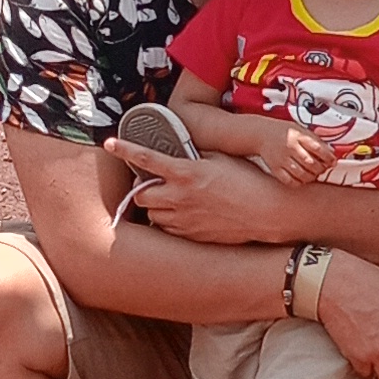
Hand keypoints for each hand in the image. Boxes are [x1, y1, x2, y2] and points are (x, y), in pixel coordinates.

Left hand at [111, 144, 296, 245]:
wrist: (269, 212)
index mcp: (186, 172)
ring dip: (155, 206)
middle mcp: (180, 198)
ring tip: (171, 199)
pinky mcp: (193, 235)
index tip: (109, 143)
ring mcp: (185, 219)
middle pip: (141, 195)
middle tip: (153, 183)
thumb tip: (180, 155)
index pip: (146, 158)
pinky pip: (169, 230)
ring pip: (152, 215)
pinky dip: (169, 221)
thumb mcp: (221, 159)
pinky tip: (184, 215)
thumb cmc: (249, 180)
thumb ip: (195, 157)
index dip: (124, 149)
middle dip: (142, 189)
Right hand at [253, 124, 330, 183]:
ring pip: (301, 174)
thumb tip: (331, 152)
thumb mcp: (300, 130)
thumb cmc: (284, 132)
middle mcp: (290, 148)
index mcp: (298, 136)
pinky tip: (301, 179)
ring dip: (311, 177)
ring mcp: (282, 159)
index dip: (328, 157)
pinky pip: (289, 180)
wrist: (261, 134)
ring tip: (313, 174)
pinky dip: (298, 182)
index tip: (333, 162)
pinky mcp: (275, 168)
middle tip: (323, 169)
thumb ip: (315, 140)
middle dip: (320, 169)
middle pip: (310, 163)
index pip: (317, 148)